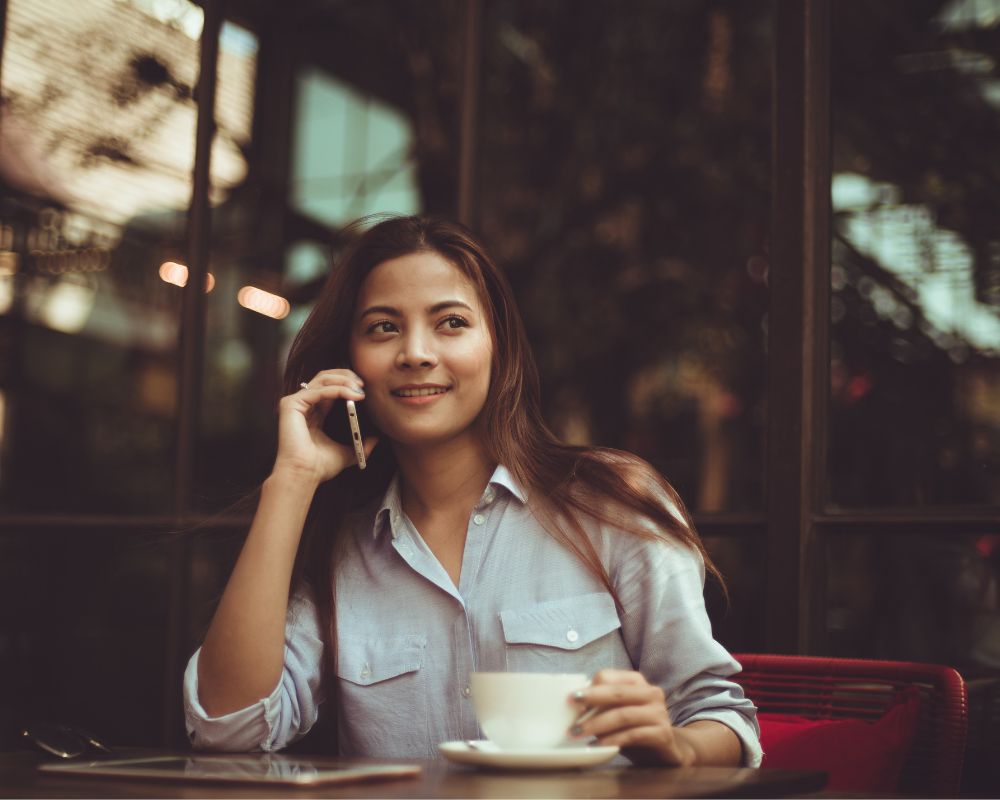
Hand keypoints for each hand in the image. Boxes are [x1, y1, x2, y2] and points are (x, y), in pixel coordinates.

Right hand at [272, 369, 377, 484]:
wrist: (305, 475)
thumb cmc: (320, 467)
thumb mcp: (347, 452)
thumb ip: (360, 444)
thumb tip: (376, 439)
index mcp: (314, 412)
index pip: (330, 387)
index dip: (347, 383)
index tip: (364, 388)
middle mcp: (304, 404)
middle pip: (325, 377)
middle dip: (346, 376)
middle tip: (363, 384)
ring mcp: (295, 403)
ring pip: (322, 379)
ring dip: (344, 381)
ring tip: (360, 389)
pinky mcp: (291, 404)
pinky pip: (319, 390)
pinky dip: (337, 390)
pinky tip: (352, 395)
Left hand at [569, 669, 695, 766]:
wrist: (668, 751)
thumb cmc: (636, 728)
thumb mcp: (617, 713)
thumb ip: (601, 706)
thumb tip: (573, 706)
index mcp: (637, 682)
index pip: (608, 676)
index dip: (589, 687)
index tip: (571, 700)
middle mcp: (651, 693)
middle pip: (617, 692)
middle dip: (591, 700)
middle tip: (571, 711)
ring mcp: (659, 713)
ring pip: (623, 715)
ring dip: (597, 724)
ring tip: (578, 733)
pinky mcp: (663, 734)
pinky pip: (633, 735)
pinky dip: (613, 740)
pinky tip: (598, 745)